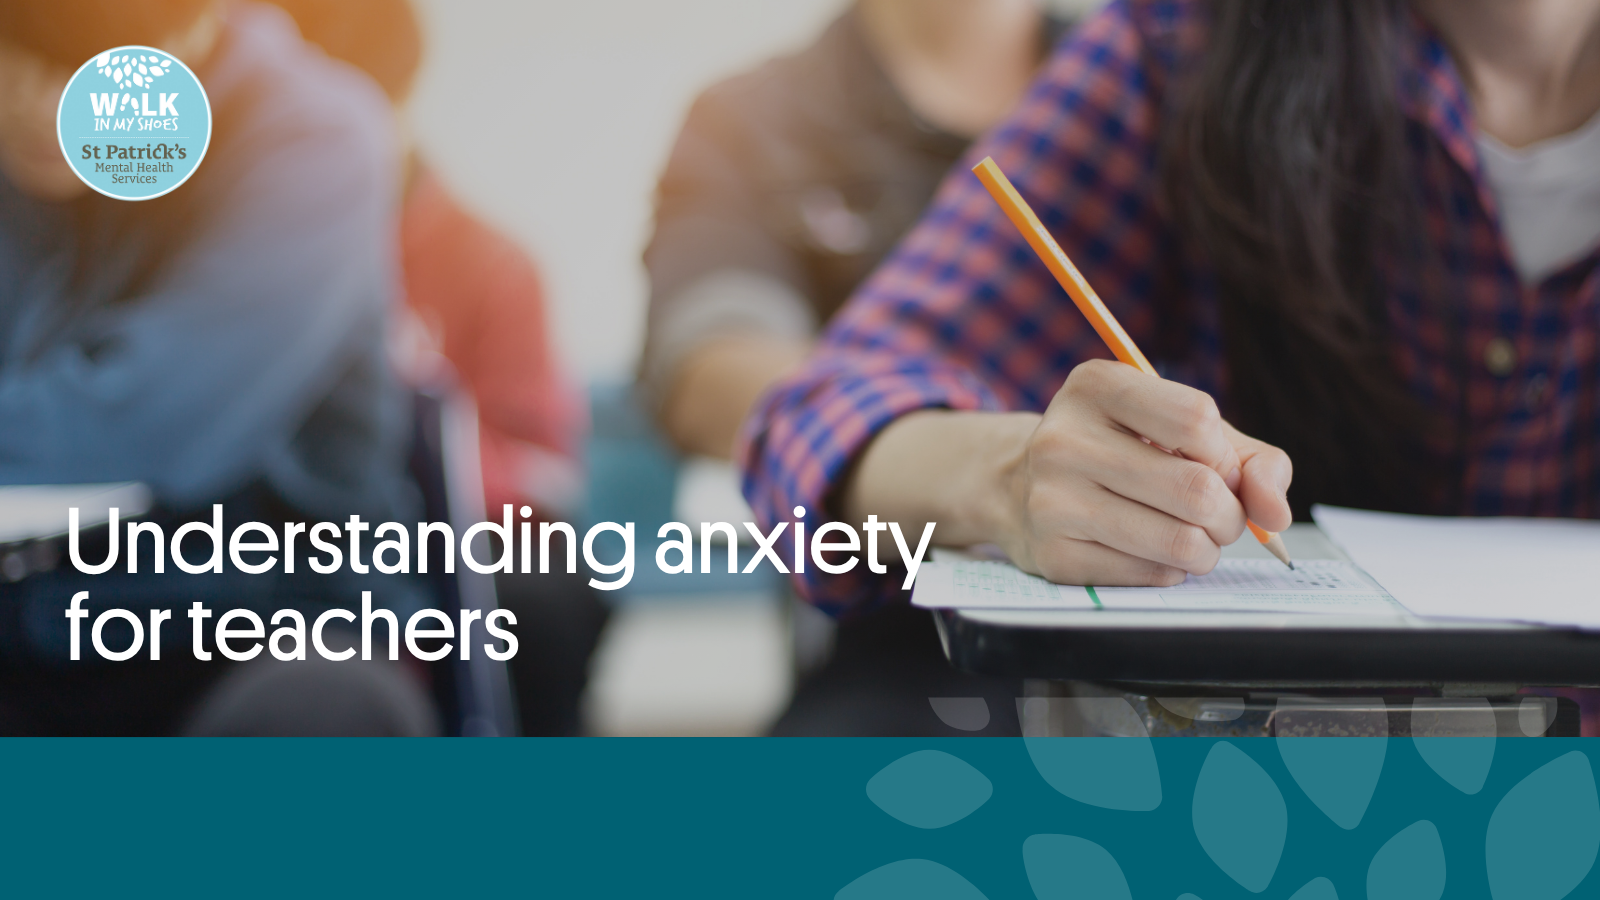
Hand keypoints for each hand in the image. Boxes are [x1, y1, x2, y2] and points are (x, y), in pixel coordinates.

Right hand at [995, 359, 1292, 585]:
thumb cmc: (1121, 453)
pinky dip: (1170, 570)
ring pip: (1181, 542)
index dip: (1225, 455)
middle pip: (1197, 489)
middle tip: (1219, 516)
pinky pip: (1152, 574)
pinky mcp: (1054, 556)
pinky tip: (1149, 550)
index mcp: (1095, 387)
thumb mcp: (1180, 431)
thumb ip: (1249, 460)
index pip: (1198, 420)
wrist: (1019, 489)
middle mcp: (1064, 439)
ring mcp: (1053, 501)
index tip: (1214, 465)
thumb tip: (1274, 515)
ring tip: (1193, 538)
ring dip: (1207, 549)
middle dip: (1230, 515)